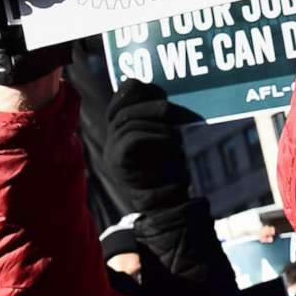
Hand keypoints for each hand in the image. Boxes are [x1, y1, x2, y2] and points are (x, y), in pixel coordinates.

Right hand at [101, 79, 202, 199]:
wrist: (169, 206)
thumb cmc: (171, 171)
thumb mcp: (168, 137)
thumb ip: (163, 118)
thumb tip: (170, 99)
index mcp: (122, 128)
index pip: (124, 94)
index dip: (144, 89)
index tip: (165, 94)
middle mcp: (112, 138)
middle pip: (125, 107)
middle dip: (156, 107)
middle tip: (183, 116)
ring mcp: (112, 151)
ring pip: (128, 122)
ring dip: (158, 124)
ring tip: (177, 137)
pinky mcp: (119, 163)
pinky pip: (131, 138)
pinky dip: (154, 136)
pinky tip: (171, 143)